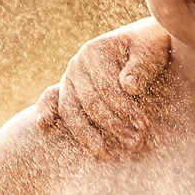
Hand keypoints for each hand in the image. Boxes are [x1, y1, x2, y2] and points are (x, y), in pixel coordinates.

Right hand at [34, 21, 172, 155]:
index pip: (106, 88)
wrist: (140, 43)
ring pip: (70, 109)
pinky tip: (43, 126)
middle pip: (90, 102)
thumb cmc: (148, 46)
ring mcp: (69, 77)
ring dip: (85, 132)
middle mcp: (77, 64)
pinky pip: (52, 100)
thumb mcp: (150, 50)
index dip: (124, 108)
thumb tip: (128, 86)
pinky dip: (46, 110)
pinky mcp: (68, 89)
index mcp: (95, 51)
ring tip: (101, 152)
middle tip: (135, 142)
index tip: (143, 125)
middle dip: (113, 125)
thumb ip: (141, 67)